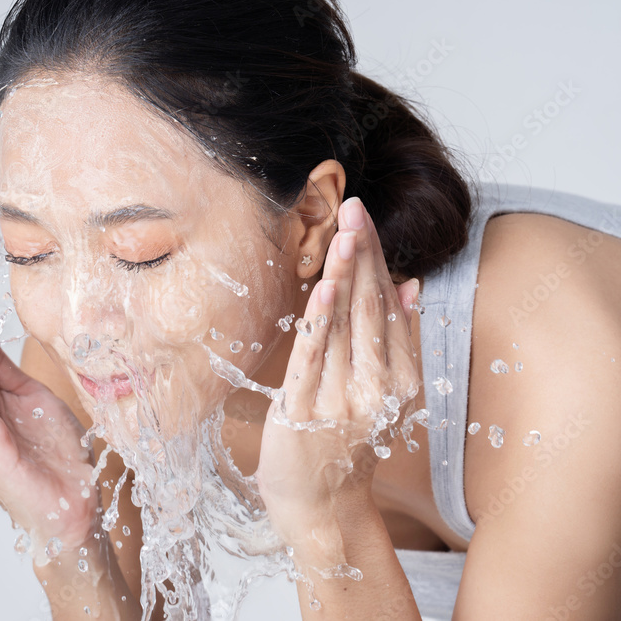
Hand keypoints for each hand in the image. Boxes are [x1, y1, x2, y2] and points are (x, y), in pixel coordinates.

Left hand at [255, 198, 420, 560]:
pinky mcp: (303, 413)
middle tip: (356, 210)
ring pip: (343, 330)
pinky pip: (311, 361)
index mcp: (398, 379)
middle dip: (362, 258)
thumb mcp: (382, 391)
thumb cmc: (347, 440)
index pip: (386, 308)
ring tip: (346, 237)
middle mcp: (376, 389)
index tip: (364, 219)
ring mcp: (341, 401)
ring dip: (343, 280)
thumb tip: (410, 285)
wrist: (322, 503)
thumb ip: (395, 340)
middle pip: (368, 311)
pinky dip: (318, 326)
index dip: (375, 261)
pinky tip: (322, 291)